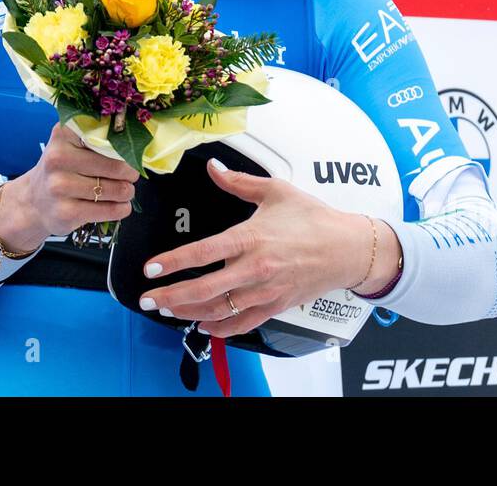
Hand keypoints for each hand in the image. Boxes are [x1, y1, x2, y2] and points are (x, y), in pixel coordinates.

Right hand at [0, 121, 139, 253]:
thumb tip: (135, 144)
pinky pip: (109, 210)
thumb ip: (97, 138)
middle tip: (131, 174)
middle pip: (116, 165)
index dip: (125, 146)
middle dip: (130, 172)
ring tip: (125, 191)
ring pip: (116, 189)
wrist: (33, 201)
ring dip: (127, 192)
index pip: (107, 136)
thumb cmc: (62, 169)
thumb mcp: (70, 144)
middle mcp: (58, 158)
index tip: (130, 151)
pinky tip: (119, 205)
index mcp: (63, 134)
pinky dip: (121, 208)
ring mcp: (60, 187)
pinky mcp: (67, 212)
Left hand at [137, 159, 400, 337]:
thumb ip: (239, 182)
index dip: (173, 262)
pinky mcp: (275, 305)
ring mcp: (265, 291)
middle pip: (205, 289)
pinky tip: (204, 326)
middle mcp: (256, 268)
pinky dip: (221, 329)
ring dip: (189, 313)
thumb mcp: (276, 191)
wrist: (348, 248)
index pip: (203, 253)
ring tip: (168, 310)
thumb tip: (214, 168)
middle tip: (148, 299)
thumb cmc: (315, 220)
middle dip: (171, 297)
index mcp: (252, 238)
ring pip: (220, 310)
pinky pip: (243, 324)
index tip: (151, 269)